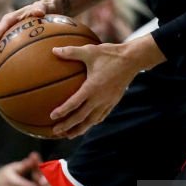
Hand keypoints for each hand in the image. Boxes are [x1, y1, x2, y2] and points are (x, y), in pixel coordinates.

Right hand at [0, 0, 47, 75]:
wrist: (42, 12)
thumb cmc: (42, 9)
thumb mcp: (42, 6)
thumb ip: (40, 8)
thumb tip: (39, 12)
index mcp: (8, 20)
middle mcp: (3, 30)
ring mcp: (5, 39)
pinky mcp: (9, 46)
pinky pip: (4, 58)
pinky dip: (2, 68)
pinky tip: (3, 82)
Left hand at [48, 34, 164, 137]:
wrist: (133, 60)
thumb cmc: (110, 54)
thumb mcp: (90, 51)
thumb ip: (71, 52)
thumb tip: (53, 50)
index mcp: (92, 87)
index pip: (75, 103)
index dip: (63, 111)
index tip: (52, 116)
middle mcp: (100, 98)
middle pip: (82, 117)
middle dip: (68, 126)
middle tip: (55, 131)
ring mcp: (108, 101)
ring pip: (92, 120)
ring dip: (80, 129)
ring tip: (69, 135)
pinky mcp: (114, 101)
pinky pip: (101, 116)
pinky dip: (92, 122)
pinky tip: (88, 124)